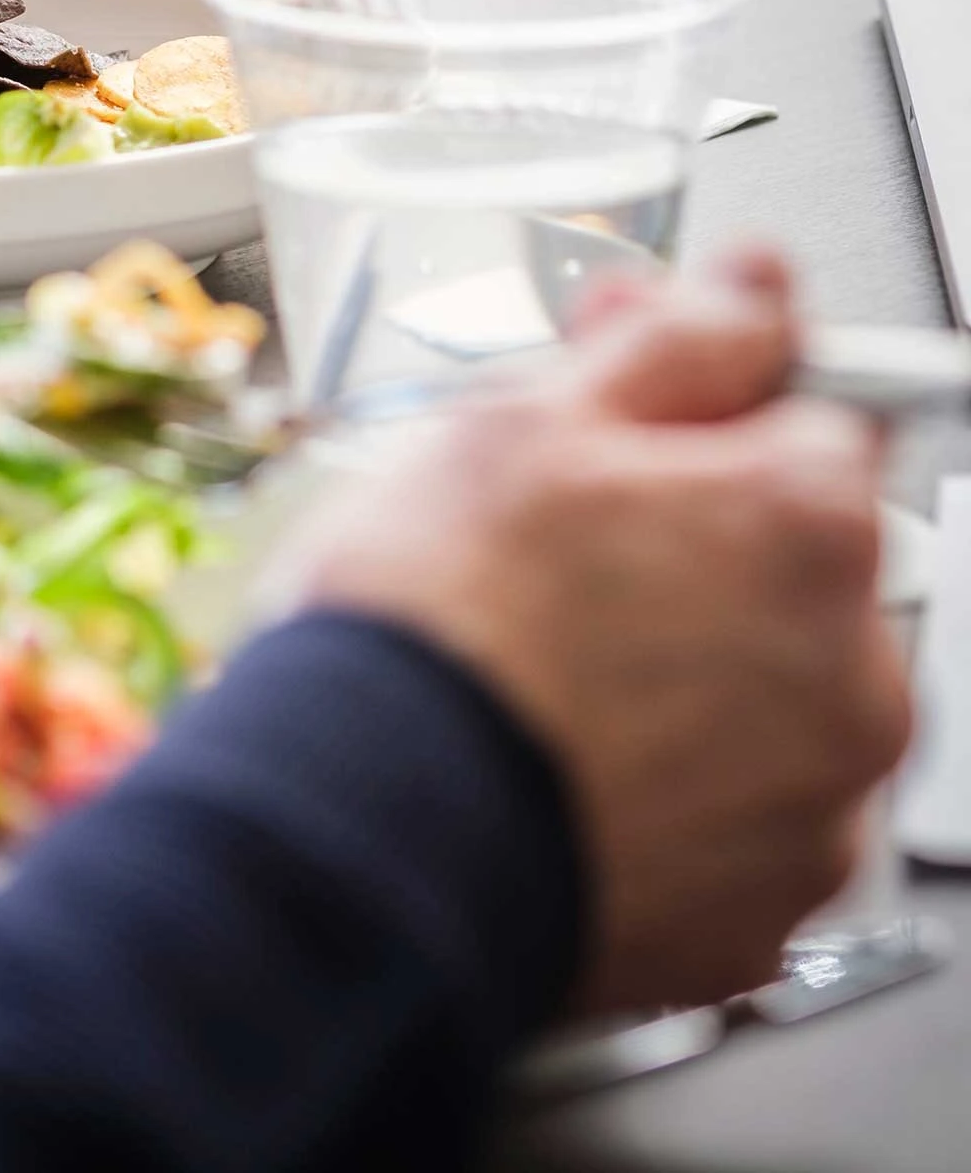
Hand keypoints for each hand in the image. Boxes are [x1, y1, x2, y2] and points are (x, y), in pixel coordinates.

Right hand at [299, 247, 910, 1010]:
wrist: (359, 841)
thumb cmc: (427, 632)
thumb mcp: (519, 422)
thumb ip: (669, 342)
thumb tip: (748, 287)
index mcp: (808, 523)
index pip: (806, 420)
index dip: (693, 416)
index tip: (617, 433)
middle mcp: (853, 671)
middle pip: (792, 574)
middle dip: (692, 555)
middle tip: (543, 565)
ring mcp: (812, 810)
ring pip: (765, 708)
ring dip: (683, 683)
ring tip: (532, 683)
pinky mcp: (753, 925)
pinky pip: (725, 833)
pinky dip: (659, 806)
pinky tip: (551, 775)